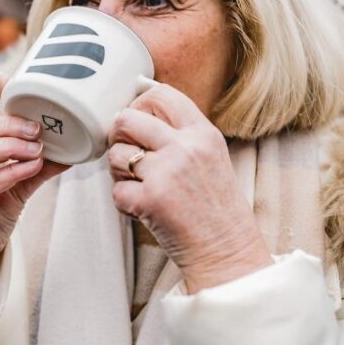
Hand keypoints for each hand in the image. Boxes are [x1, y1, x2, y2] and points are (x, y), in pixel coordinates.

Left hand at [107, 84, 271, 292]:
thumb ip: (182, 134)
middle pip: (127, 118)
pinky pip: (116, 190)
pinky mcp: (150, 201)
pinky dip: (124, 201)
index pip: (161, 94)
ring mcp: (166, 173)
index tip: (137, 120)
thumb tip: (139, 113)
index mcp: (203, 133)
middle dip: (118, 135)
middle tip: (127, 152)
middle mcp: (185, 148)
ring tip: (138, 183)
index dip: (140, 104)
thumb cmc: (216, 206)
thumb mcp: (211, 156)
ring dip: (118, 170)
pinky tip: (142, 206)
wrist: (227, 250)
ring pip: (116, 153)